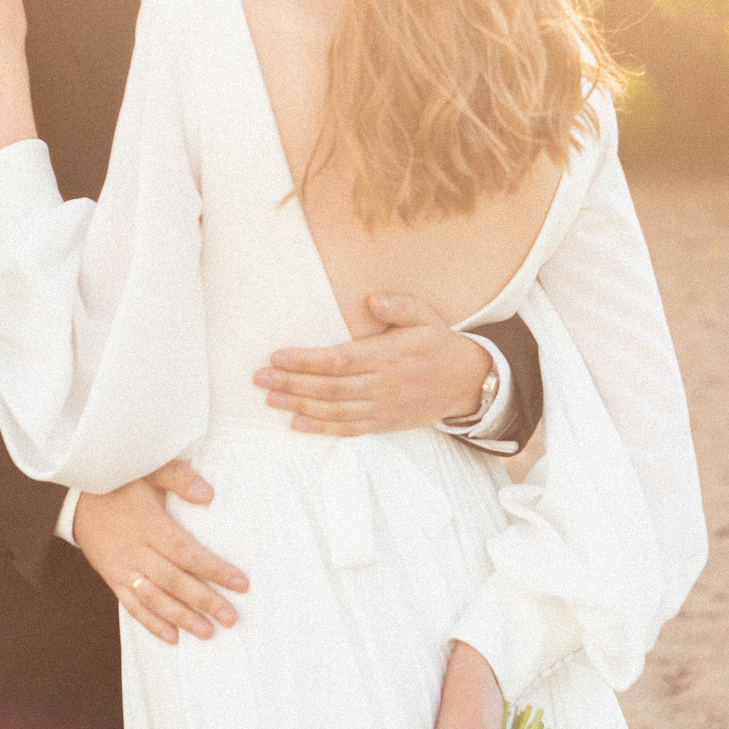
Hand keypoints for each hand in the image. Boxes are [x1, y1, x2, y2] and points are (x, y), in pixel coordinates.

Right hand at [72, 459, 248, 644]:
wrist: (72, 495)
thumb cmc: (118, 479)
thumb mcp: (148, 468)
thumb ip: (178, 478)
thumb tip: (208, 495)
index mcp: (147, 523)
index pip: (186, 552)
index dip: (214, 569)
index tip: (241, 584)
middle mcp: (134, 549)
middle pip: (174, 580)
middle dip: (204, 601)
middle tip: (231, 618)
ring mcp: (121, 567)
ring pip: (153, 598)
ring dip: (181, 617)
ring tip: (207, 632)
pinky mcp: (111, 577)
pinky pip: (130, 605)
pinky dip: (150, 623)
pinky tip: (172, 637)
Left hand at [254, 293, 491, 435]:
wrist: (468, 382)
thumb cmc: (439, 344)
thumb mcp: (425, 316)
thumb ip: (399, 306)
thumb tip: (371, 299)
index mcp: (388, 356)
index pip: (339, 359)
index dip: (306, 360)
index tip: (278, 355)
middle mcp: (382, 384)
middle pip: (329, 387)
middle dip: (291, 382)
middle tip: (260, 377)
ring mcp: (382, 407)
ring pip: (334, 410)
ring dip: (299, 405)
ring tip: (270, 398)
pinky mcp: (384, 423)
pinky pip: (348, 428)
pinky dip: (321, 428)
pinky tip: (297, 423)